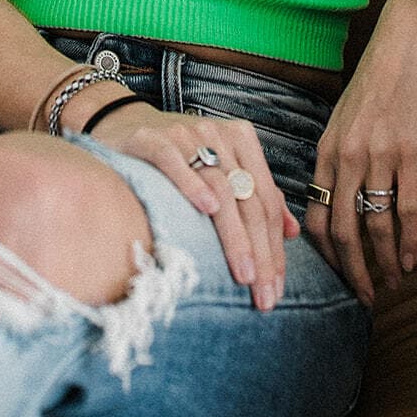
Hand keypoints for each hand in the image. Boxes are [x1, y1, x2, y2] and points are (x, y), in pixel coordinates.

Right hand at [86, 98, 299, 311]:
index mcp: (241, 140)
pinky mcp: (154, 139)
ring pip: (220, 187)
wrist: (124, 123)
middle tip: (264, 294)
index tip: (277, 288)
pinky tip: (207, 211)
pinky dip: (193, 185)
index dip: (275, 247)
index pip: (265, 200)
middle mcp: (218, 135)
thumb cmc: (180, 155)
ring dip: (235, 235)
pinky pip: (176, 162)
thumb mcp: (223, 168)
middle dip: (260, 251)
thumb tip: (292, 232)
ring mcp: (186, 134)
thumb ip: (258, 195)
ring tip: (243, 274)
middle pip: (248, 198)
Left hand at [302, 0, 416, 306]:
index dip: (324, 254)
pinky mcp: (411, 151)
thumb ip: (342, 153)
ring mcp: (378, 155)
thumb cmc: (381, 77)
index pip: (314, 215)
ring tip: (392, 285)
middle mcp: (346, 156)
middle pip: (341, 231)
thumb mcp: (347, 115)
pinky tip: (411, 260)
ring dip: (382, 263)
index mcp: (326, 148)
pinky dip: (409, 241)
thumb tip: (343, 192)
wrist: (410, 39)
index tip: (337, 277)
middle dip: (352, 272)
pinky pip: (408, 208)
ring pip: (374, 226)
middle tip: (363, 299)